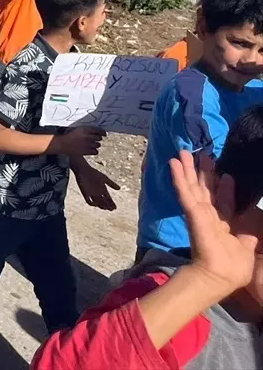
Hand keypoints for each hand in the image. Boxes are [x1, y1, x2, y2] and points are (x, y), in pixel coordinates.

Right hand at [49, 126, 104, 156]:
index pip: (98, 130)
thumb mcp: (75, 129)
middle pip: (99, 138)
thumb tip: (92, 130)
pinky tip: (90, 149)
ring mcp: (88, 145)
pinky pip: (96, 151)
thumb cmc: (67, 135)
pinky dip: (94, 151)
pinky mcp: (87, 151)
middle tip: (94, 139)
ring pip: (98, 145)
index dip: (103, 132)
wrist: (62, 144)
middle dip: (98, 138)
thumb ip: (84, 129)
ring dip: (95, 145)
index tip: (104, 134)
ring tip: (90, 145)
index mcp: (85, 130)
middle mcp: (88, 137)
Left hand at [74, 163, 119, 210]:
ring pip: (97, 203)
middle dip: (107, 206)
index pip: (108, 199)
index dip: (111, 203)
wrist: (84, 170)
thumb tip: (119, 188)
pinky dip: (92, 204)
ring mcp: (91, 194)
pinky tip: (96, 204)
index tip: (115, 207)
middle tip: (111, 209)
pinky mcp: (85, 193)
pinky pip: (88, 201)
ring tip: (106, 208)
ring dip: (101, 206)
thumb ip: (111, 184)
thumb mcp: (104, 178)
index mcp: (103, 190)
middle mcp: (97, 193)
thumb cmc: (94, 173)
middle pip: (104, 202)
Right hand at [172, 150, 257, 297]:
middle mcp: (210, 215)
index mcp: (224, 223)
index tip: (226, 174)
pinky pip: (185, 192)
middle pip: (205, 189)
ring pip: (192, 186)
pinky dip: (178, 178)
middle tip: (202, 154)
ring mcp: (199, 212)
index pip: (223, 200)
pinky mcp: (192, 212)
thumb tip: (255, 214)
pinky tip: (173, 164)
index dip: (224, 186)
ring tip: (183, 152)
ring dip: (187, 169)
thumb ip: (249, 229)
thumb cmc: (236, 265)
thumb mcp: (249, 243)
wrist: (221, 276)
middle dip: (204, 172)